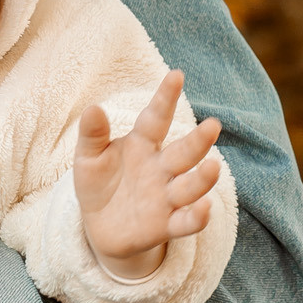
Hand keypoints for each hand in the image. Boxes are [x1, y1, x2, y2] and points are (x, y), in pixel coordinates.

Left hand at [74, 68, 221, 281]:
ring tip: (213, 166)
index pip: (155, 119)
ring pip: (190, 186)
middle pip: (183, 153)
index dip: (165, 98)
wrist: (99, 227)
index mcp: (142, 145)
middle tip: (212, 125)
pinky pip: (186, 222)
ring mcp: (166, 197)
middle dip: (198, 141)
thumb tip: (92, 108)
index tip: (176, 75)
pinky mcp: (166, 225)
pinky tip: (204, 208)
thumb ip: (92, 135)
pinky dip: (197, 217)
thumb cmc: (98, 184)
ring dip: (202, 178)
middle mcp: (161, 168)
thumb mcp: (88, 158)